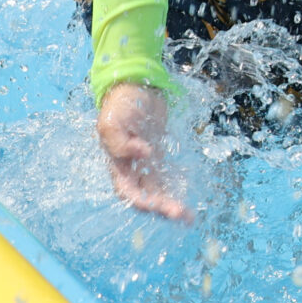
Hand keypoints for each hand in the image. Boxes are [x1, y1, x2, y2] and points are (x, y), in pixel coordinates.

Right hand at [98, 82, 190, 221]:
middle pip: (145, 196)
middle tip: (182, 214)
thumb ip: (122, 143)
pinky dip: (175, 189)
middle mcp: (130, 168)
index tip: (157, 206)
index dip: (141, 202)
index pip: (127, 191)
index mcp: (117, 164)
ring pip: (157, 191)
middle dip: (162, 208)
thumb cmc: (121, 104)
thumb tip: (142, 155)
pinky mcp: (158, 155)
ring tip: (188, 216)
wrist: (135, 86)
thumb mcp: (112, 121)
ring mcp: (145, 163)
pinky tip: (188, 198)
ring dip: (170, 204)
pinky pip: (166, 178)